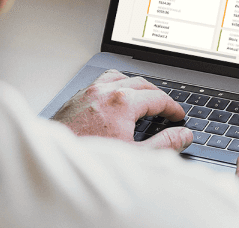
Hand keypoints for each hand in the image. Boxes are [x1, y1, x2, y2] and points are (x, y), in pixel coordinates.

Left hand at [51, 69, 192, 151]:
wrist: (55, 161)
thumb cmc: (90, 159)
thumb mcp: (136, 157)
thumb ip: (164, 145)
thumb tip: (182, 135)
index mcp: (122, 103)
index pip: (157, 97)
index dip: (172, 107)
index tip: (178, 116)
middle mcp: (105, 92)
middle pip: (140, 83)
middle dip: (157, 94)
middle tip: (166, 108)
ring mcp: (89, 92)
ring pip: (119, 77)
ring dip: (135, 85)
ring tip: (144, 98)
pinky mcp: (76, 97)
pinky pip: (100, 82)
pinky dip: (114, 85)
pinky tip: (115, 98)